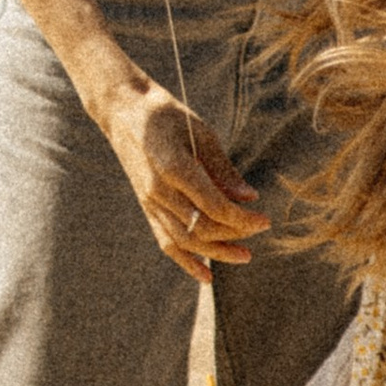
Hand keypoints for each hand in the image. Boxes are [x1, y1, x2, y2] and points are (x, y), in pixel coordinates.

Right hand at [96, 77, 263, 282]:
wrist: (121, 110)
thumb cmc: (165, 114)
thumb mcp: (200, 131)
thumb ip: (222, 168)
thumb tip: (249, 197)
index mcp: (174, 168)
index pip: (213, 206)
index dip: (241, 219)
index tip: (264, 221)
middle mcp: (158, 191)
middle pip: (201, 227)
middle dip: (234, 234)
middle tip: (259, 230)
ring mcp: (149, 202)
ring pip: (185, 241)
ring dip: (216, 253)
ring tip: (243, 256)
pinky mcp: (146, 206)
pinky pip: (165, 241)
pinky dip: (186, 261)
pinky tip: (206, 275)